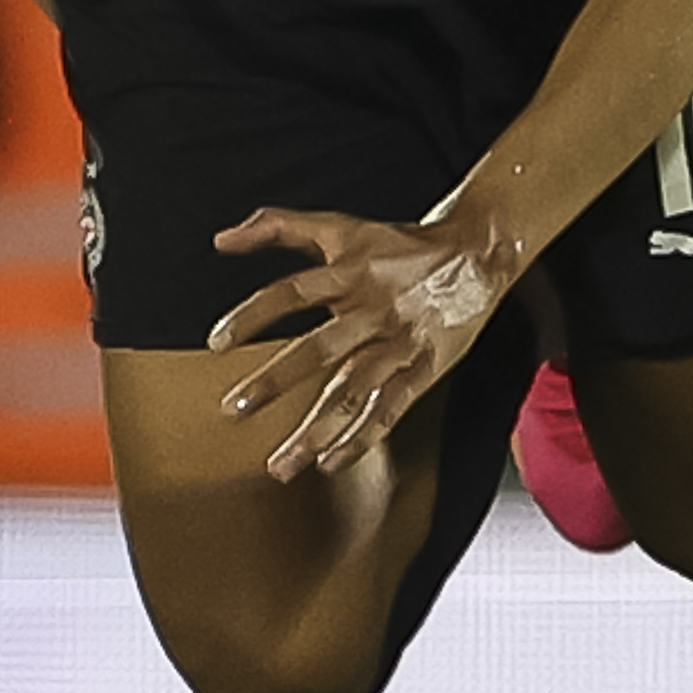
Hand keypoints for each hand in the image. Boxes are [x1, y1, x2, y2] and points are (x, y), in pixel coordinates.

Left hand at [206, 207, 517, 479]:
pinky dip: (362, 439)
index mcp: (349, 273)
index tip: (216, 343)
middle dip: (276, 381)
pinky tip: (331, 463)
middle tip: (235, 410)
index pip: (291, 292)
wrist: (476, 251)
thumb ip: (277, 227)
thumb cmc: (398, 243)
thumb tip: (220, 240)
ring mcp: (400, 343)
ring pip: (354, 391)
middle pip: (320, 349)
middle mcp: (372, 309)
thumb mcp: (339, 227)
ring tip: (280, 465)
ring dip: (316, 430)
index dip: (254, 315)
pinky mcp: (425, 368)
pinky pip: (391, 409)